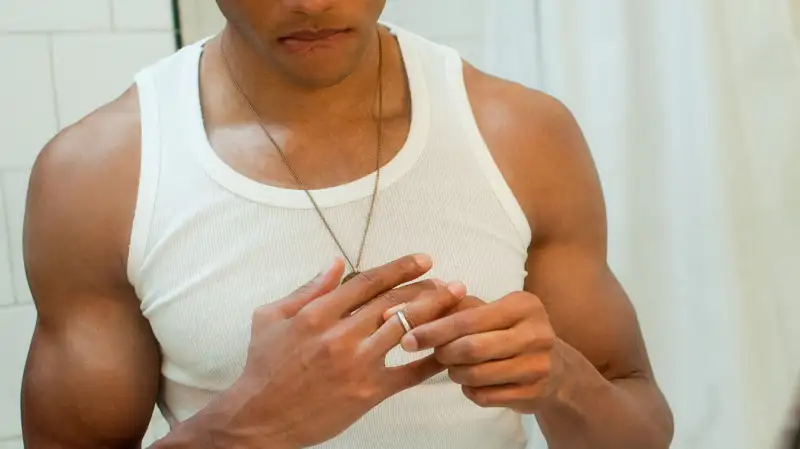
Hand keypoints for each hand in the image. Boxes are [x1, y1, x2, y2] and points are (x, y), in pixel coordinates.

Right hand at [217, 255, 467, 448]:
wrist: (259, 418)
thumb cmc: (262, 367)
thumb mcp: (271, 317)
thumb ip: (308, 289)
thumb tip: (336, 262)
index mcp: (318, 313)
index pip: (369, 281)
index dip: (401, 268)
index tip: (424, 260)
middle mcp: (341, 334)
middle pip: (395, 302)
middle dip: (429, 289)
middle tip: (450, 283)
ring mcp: (357, 363)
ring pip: (407, 330)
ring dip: (436, 315)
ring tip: (456, 305)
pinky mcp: (368, 392)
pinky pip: (408, 374)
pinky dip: (430, 361)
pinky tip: (447, 351)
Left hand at [395, 292, 563, 413]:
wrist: (553, 367)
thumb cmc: (506, 331)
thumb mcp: (485, 311)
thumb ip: (445, 306)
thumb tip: (395, 310)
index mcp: (523, 305)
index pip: (467, 318)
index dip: (433, 329)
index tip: (406, 337)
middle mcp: (537, 333)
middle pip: (471, 348)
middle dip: (444, 353)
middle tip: (435, 354)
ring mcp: (539, 366)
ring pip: (476, 375)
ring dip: (455, 373)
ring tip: (455, 366)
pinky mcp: (535, 394)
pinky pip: (485, 396)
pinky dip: (469, 390)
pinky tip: (472, 381)